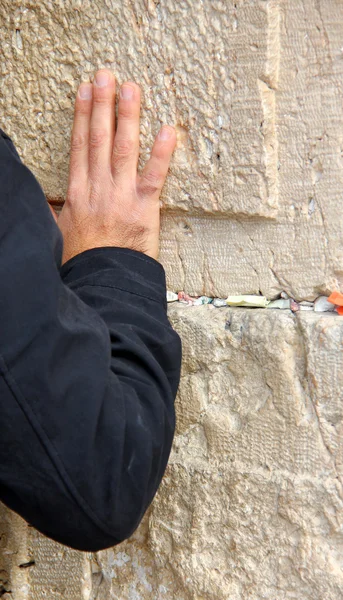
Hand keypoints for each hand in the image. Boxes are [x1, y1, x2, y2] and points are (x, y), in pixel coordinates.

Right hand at [56, 69, 176, 263]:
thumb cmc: (84, 261)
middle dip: (102, 104)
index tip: (84, 91)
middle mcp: (98, 188)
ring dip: (127, 116)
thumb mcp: (59, 233)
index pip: (80, 145)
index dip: (82, 115)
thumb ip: (56, 211)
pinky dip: (161, 153)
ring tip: (131, 88)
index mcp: (78, 192)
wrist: (102, 281)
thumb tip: (46, 199)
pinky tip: (168, 130)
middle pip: (98, 139)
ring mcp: (121, 196)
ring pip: (122, 149)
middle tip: (106, 75)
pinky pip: (154, 176)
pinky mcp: (143, 208)